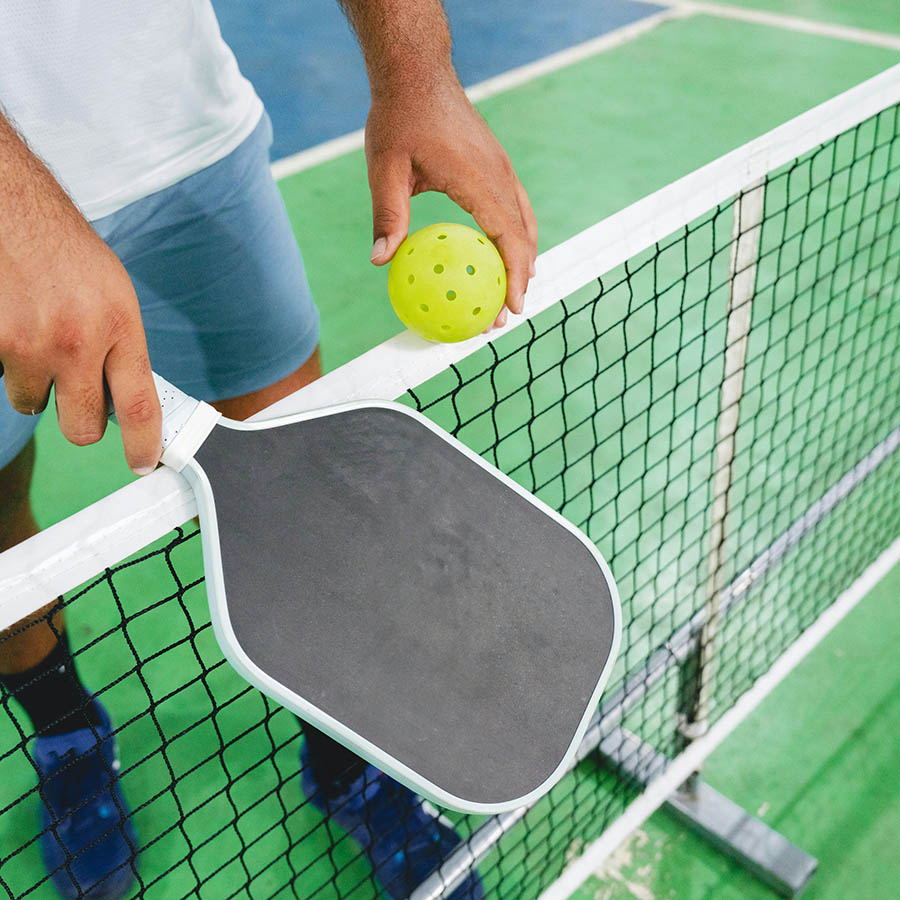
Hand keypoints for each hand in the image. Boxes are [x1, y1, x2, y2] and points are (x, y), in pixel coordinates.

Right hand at [0, 121, 160, 474]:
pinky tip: (17, 326)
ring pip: (35, 404)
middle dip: (80, 424)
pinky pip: (3, 377)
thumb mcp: (115, 297)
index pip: (140, 406)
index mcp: (120, 327)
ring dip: (39, 385)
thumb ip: (122, 349)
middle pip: (82, 427)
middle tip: (78, 400)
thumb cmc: (68, 252)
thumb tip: (125, 400)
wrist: (13, 212)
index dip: (145, 445)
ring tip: (41, 340)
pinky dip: (10, 363)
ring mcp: (29, 345)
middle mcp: (77, 341)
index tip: (144, 462)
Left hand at [365, 78, 537, 328]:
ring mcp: (502, 168)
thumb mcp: (385, 168)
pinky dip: (518, 236)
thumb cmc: (399, 117)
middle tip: (504, 316)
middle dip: (520, 279)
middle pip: (524, 237)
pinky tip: (506, 253)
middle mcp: (499, 175)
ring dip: (523, 259)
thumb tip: (379, 260)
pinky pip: (516, 208)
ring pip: (526, 222)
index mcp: (479, 180)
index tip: (511, 308)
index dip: (514, 277)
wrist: (417, 70)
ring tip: (512, 290)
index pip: (508, 238)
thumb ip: (388, 215)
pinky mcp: (497, 164)